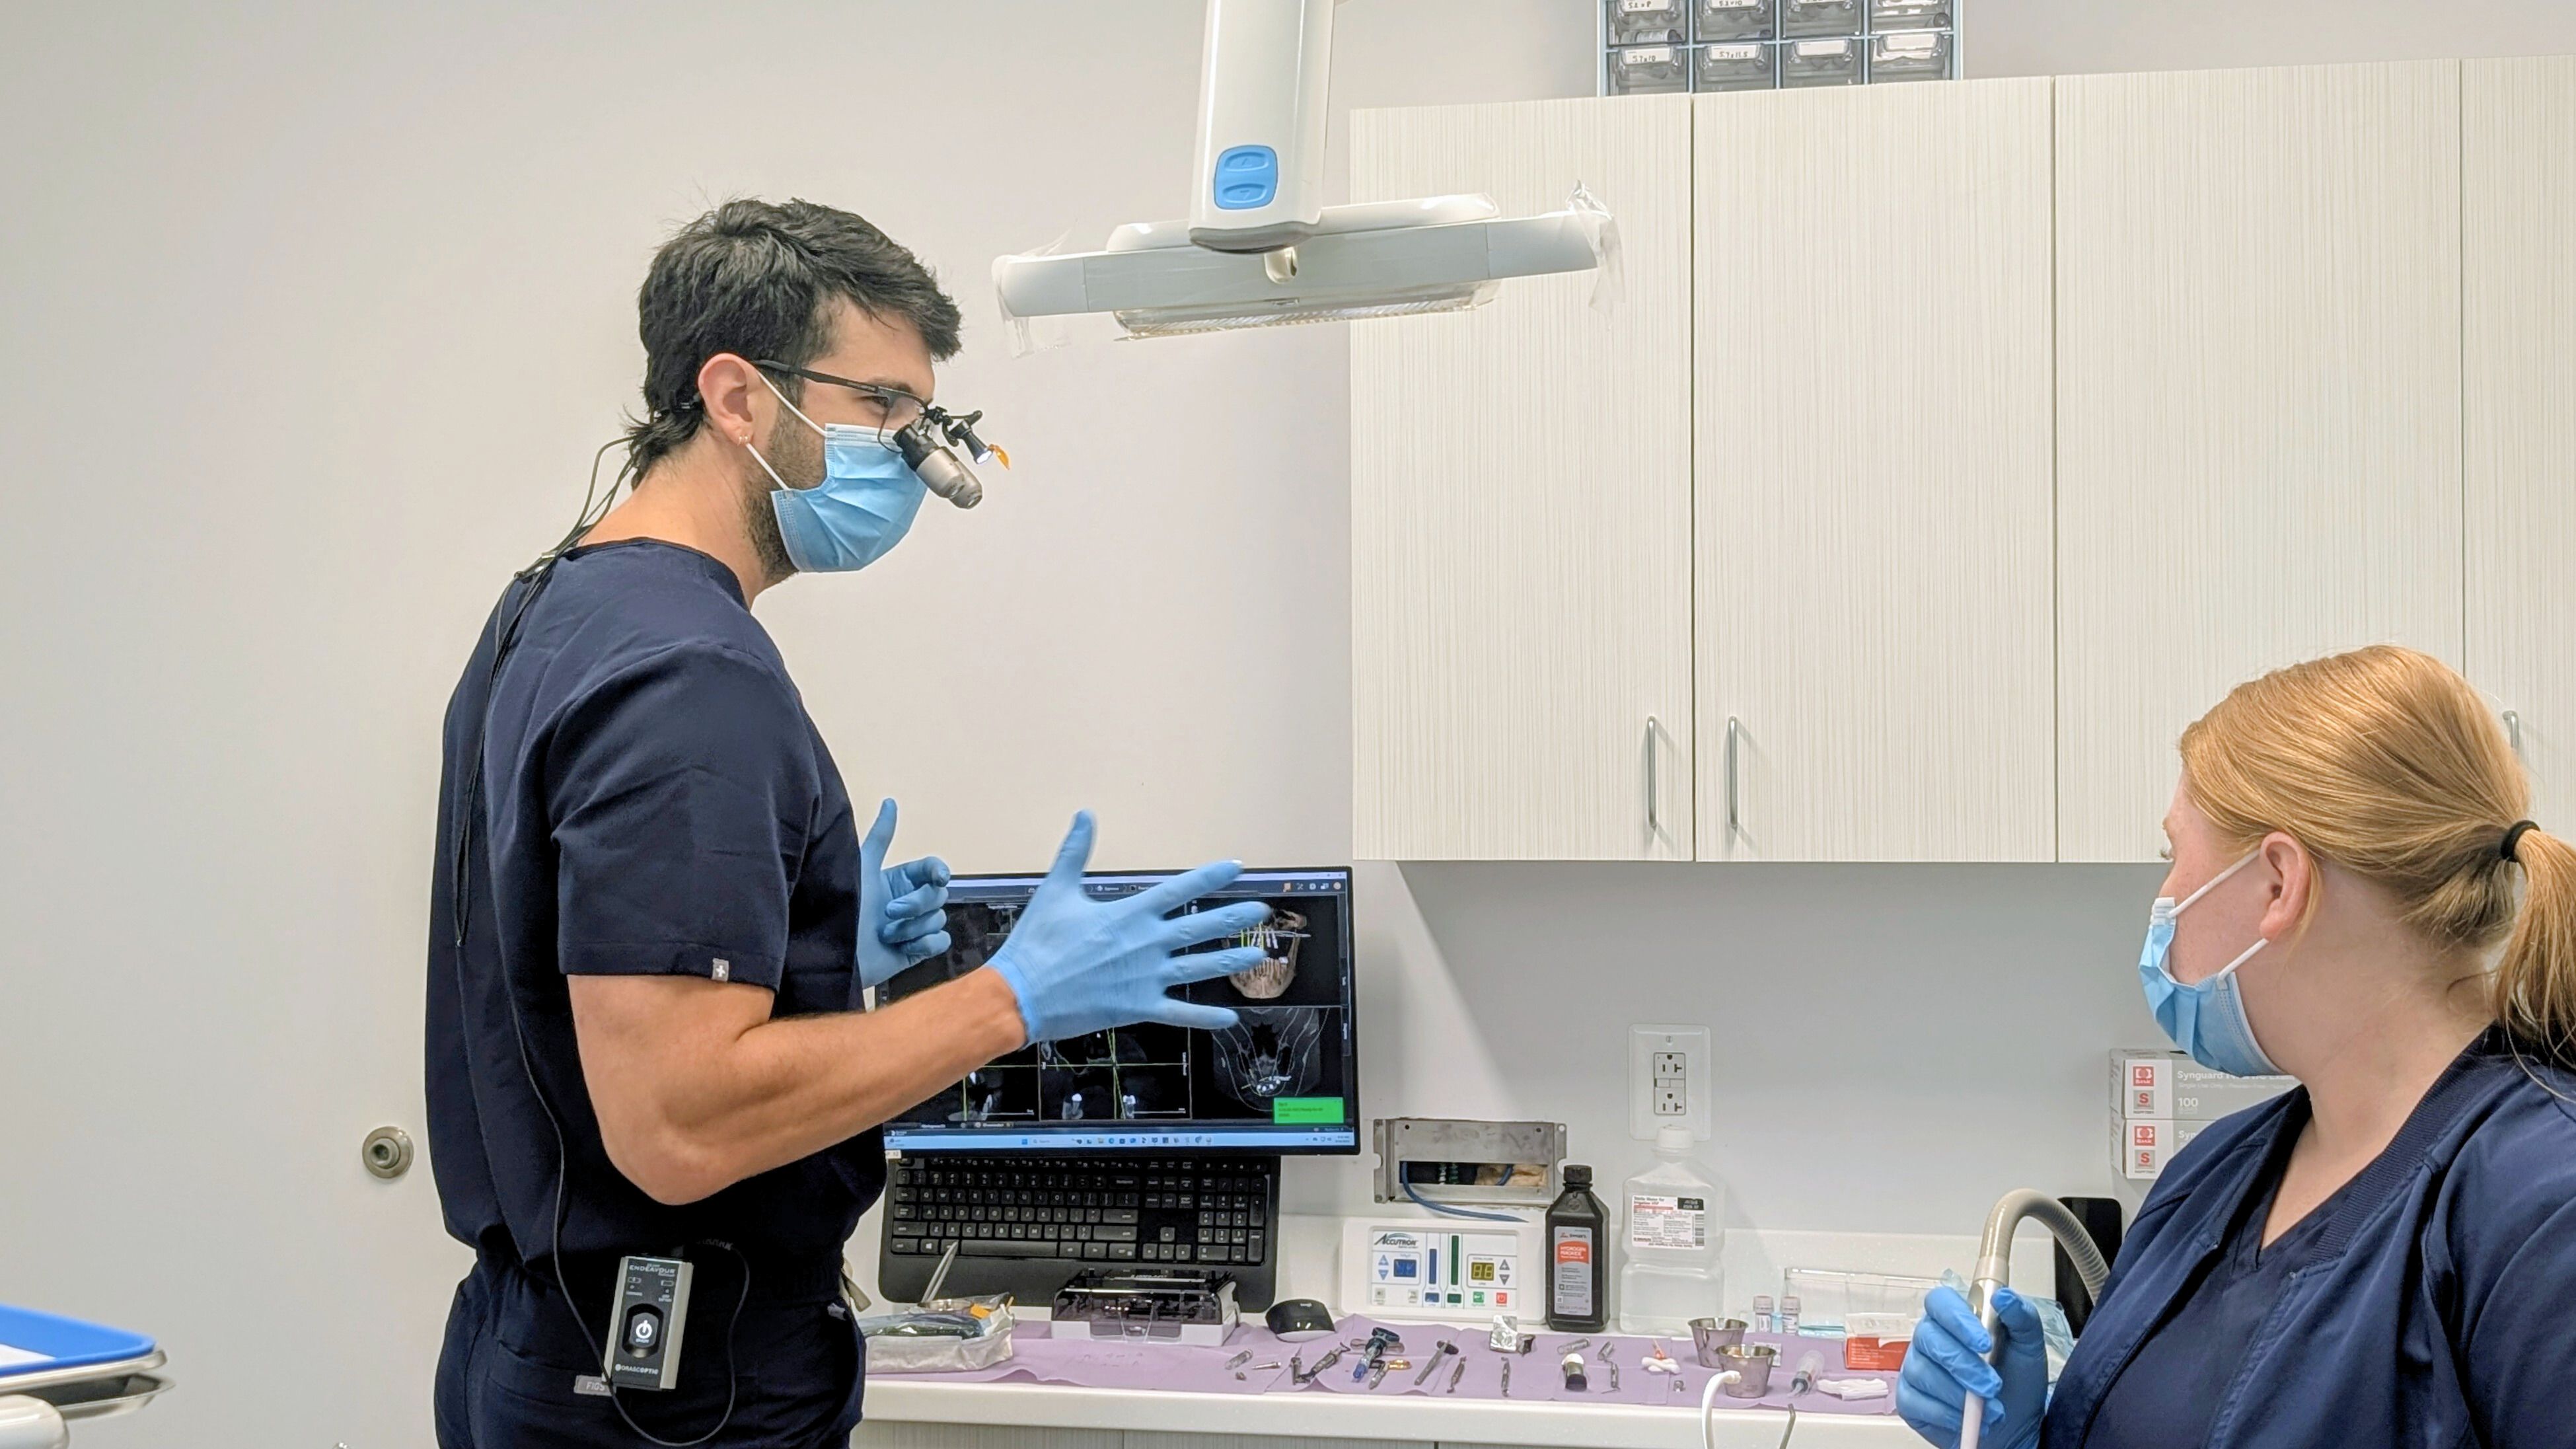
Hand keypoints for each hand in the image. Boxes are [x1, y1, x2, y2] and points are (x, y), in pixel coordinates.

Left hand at [856, 799, 951, 993]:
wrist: (832, 953)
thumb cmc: (842, 908)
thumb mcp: (862, 867)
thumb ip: (880, 836)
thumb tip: (890, 801)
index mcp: (898, 880)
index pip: (932, 869)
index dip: (939, 871)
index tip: (938, 877)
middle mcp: (907, 901)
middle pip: (938, 895)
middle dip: (916, 905)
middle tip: (889, 912)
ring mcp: (913, 927)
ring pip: (939, 919)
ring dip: (912, 928)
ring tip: (885, 935)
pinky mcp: (915, 950)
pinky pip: (940, 942)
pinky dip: (924, 944)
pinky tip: (902, 946)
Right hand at [985, 811, 1268, 1044]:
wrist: (1020, 995)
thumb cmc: (1036, 944)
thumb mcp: (1055, 890)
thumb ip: (1075, 852)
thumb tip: (1085, 814)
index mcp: (1129, 914)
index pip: (1180, 890)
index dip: (1211, 877)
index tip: (1235, 868)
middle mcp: (1145, 944)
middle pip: (1201, 928)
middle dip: (1234, 919)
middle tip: (1261, 913)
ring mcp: (1145, 978)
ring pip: (1199, 968)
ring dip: (1231, 960)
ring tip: (1257, 954)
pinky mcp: (1137, 1008)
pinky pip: (1180, 1013)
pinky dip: (1206, 1016)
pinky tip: (1230, 1017)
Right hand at [1895, 1285, 2044, 1448]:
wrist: (2014, 1425)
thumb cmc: (2017, 1381)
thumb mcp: (2029, 1347)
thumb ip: (2022, 1318)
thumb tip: (2004, 1296)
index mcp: (1955, 1319)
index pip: (1940, 1301)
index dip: (1956, 1318)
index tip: (1983, 1343)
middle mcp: (1930, 1339)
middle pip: (1929, 1338)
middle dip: (1963, 1365)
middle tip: (1992, 1386)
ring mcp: (1916, 1368)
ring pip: (1922, 1372)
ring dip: (1958, 1395)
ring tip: (1989, 1411)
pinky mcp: (1909, 1399)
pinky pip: (1915, 1402)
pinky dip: (1945, 1414)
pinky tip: (1966, 1420)